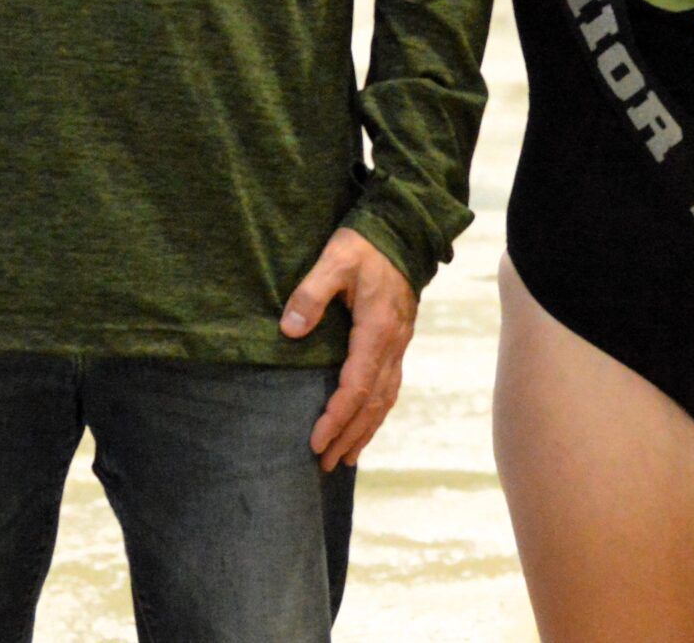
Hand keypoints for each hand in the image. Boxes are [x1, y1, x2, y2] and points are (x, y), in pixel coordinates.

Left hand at [282, 228, 417, 469]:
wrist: (403, 229)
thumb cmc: (365, 244)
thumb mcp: (334, 260)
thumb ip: (311, 294)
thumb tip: (290, 330)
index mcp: (378, 329)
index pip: (357, 385)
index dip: (336, 417)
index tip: (315, 441)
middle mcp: (394, 343)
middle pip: (373, 402)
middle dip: (349, 435)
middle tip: (324, 463)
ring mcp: (399, 343)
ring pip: (386, 398)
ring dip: (365, 430)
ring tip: (346, 457)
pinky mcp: (398, 340)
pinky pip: (390, 385)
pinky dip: (378, 412)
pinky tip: (367, 424)